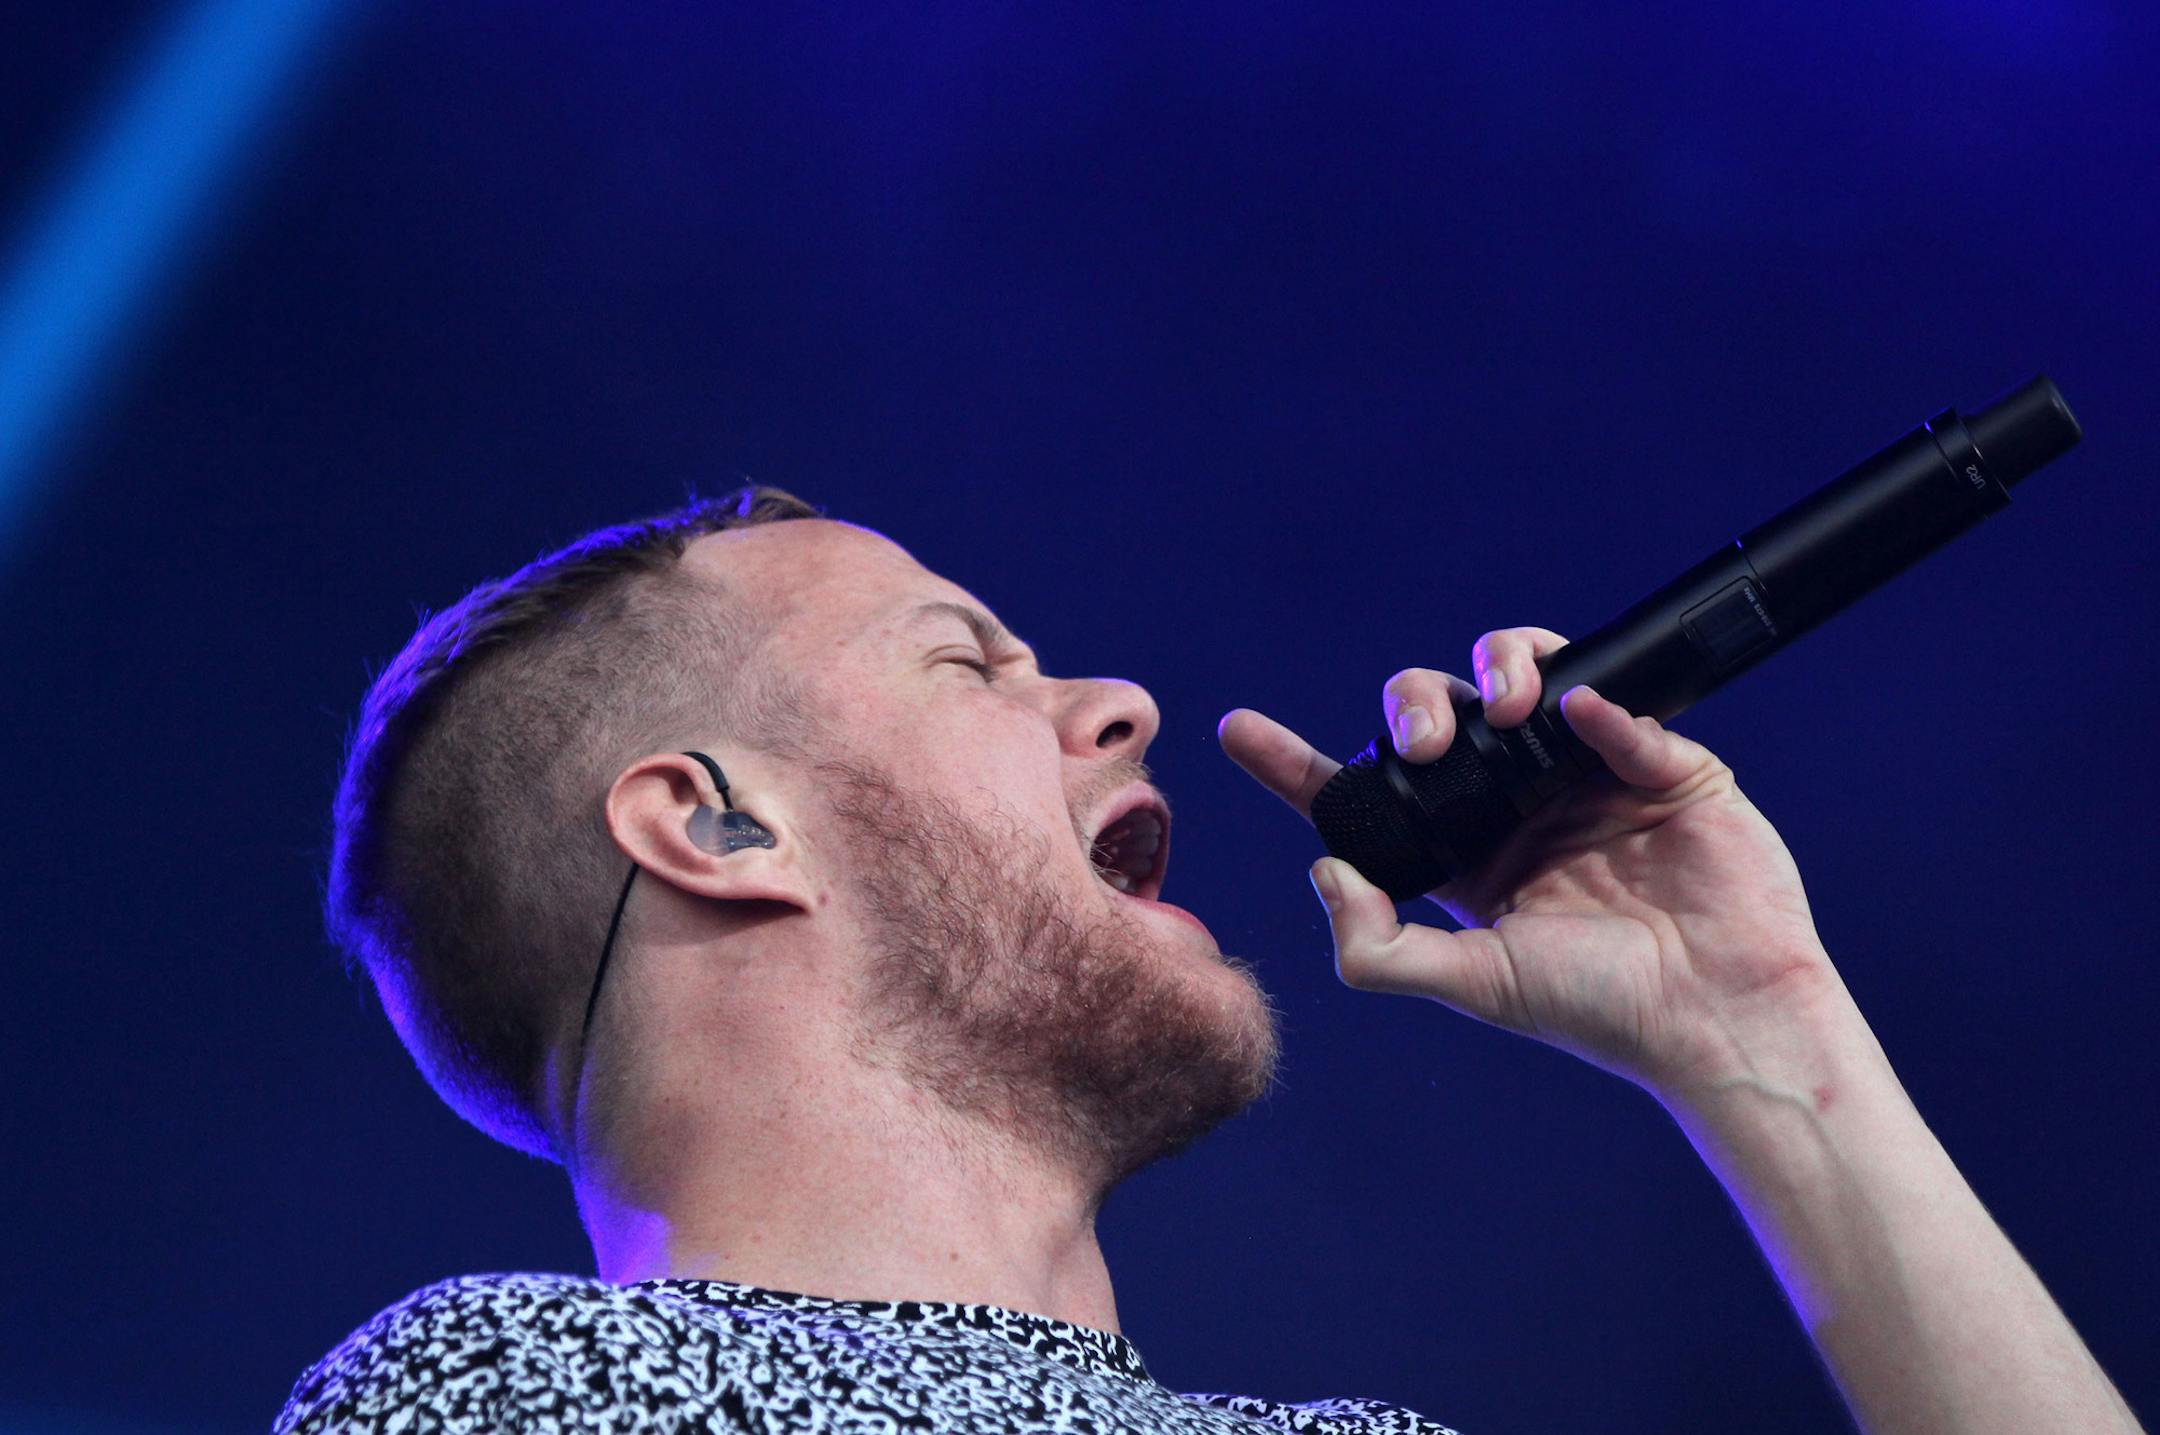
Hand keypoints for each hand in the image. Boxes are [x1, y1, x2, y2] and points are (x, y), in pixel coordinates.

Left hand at [1219, 626, 1848, 1100]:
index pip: (1365, 798)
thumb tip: (1323, 871)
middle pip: (1437, 718)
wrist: (1723, 1015)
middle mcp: (1516, 808)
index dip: (1297, 764)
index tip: (1236, 731)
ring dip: (1496, 668)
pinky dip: (1591, 697)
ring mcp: (1588, 777)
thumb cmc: (1604, 1011)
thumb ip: (1381, 946)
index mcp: (1464, 856)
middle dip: (1414, 705)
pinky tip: (1576, 713)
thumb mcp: (1474, 982)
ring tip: (1499, 708)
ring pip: (1522, 679)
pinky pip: (1619, 706)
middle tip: (1424, 744)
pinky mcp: (1662, 764)